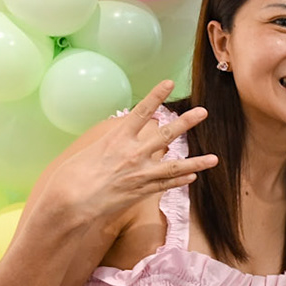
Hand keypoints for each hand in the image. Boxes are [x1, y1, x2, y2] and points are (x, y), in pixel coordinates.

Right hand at [38, 81, 216, 226]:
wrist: (70, 202)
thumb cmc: (71, 176)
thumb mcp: (90, 151)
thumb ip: (110, 142)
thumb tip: (121, 136)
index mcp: (117, 138)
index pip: (141, 111)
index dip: (156, 96)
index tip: (169, 83)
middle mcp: (133, 153)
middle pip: (166, 135)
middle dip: (186, 122)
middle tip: (203, 112)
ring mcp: (141, 173)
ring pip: (175, 165)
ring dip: (197, 162)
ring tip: (215, 159)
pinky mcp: (142, 192)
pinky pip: (167, 185)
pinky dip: (180, 180)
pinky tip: (192, 177)